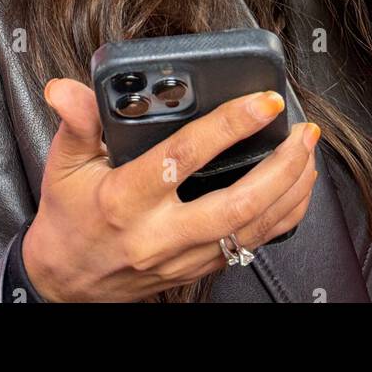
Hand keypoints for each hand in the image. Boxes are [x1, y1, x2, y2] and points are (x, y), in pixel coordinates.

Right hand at [21, 78, 320, 301]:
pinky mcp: (197, 269)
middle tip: (303, 131)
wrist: (65, 283)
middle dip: (280, 167)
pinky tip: (296, 190)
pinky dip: (281, 217)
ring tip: (308, 153)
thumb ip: (76, 122)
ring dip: (289, 191)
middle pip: (236, 204)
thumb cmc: (68, 218)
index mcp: (126, 198)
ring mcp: (182, 257)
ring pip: (251, 229)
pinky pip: (250, 246)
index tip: (262, 101)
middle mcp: (159, 233)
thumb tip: (65, 88)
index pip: (184, 157)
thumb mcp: (62, 165)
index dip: (228, 126)